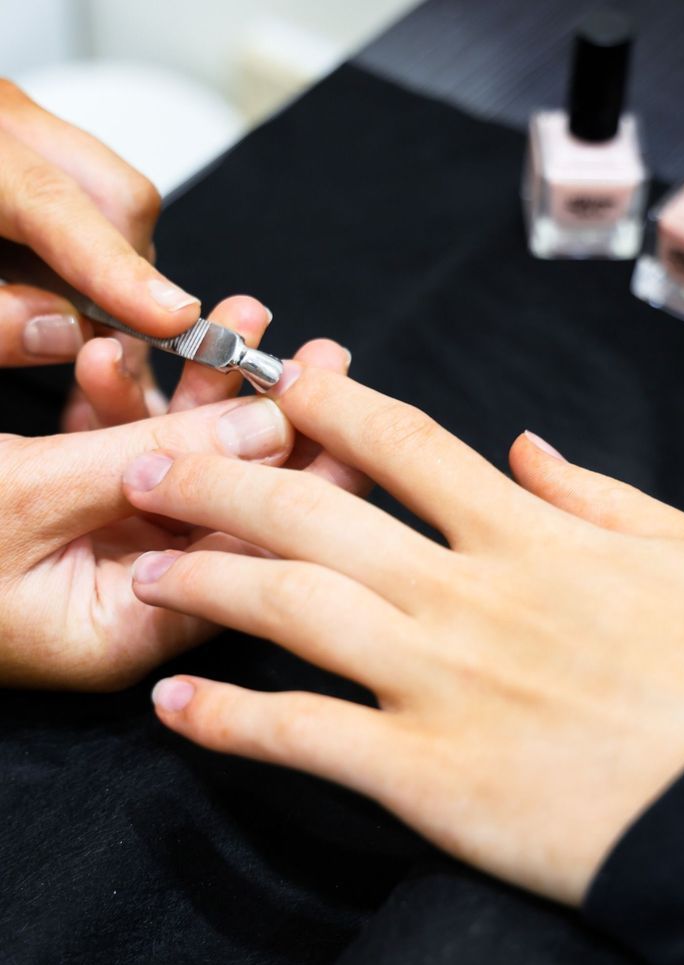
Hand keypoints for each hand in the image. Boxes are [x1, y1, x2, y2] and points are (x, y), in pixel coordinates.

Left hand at [0, 78, 200, 365]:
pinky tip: (55, 286)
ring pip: (118, 200)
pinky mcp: (35, 146)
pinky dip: (95, 256)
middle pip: (114, 195)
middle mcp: (2, 120)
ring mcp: (22, 126)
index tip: (171, 321)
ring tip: (66, 315)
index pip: (52, 203)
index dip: (116, 270)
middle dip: (127, 278)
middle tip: (101, 343)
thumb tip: (65, 331)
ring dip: (114, 272)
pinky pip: (97, 201)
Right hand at [0, 311, 355, 691]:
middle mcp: (121, 595)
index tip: (353, 419)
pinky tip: (115, 350)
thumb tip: (271, 434)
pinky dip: (113, 400)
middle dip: (267, 426)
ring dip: (194, 393)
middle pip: (226, 507)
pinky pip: (103, 450)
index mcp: (130, 628)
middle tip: (318, 358)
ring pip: (170, 466)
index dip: (310, 486)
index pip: (253, 558)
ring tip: (234, 320)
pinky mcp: (50, 506)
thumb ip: (155, 466)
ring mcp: (88, 549)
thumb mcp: (25, 499)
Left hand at [124, 366, 683, 905]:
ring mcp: (438, 682)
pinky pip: (304, 737)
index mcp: (531, 535)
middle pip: (316, 513)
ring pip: (291, 608)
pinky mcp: (427, 774)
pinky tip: (174, 705)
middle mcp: (468, 593)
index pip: (407, 445)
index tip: (279, 380)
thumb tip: (530, 447)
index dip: (333, 404)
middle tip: (157, 459)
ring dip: (205, 580)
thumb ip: (601, 493)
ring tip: (142, 566)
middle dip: (226, 475)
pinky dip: (230, 722)